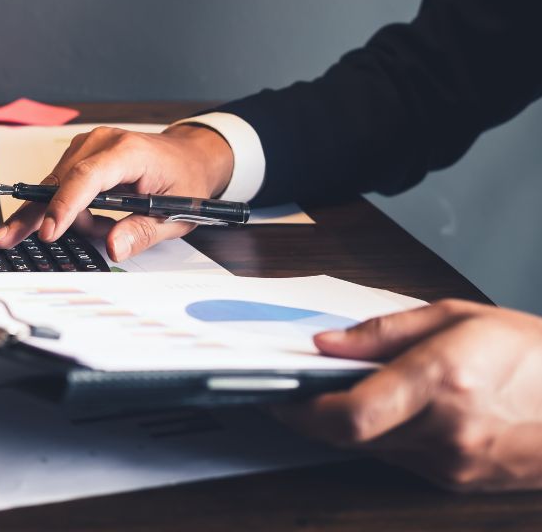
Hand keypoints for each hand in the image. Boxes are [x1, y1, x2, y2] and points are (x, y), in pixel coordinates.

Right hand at [0, 124, 234, 260]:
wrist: (188, 156)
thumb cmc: (183, 179)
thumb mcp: (176, 215)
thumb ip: (142, 232)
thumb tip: (114, 247)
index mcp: (129, 152)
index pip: (87, 177)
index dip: (64, 206)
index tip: (49, 232)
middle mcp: (102, 142)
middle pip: (57, 182)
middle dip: (39, 216)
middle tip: (6, 239)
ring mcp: (87, 145)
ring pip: (55, 187)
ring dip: (70, 217)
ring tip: (102, 228)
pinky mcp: (79, 154)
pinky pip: (61, 186)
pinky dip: (70, 208)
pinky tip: (93, 217)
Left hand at [275, 299, 541, 490]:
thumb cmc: (535, 354)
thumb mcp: (457, 317)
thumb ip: (383, 333)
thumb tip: (328, 344)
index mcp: (441, 381)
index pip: (350, 413)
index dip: (304, 411)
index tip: (281, 397)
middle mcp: (445, 430)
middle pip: (350, 437)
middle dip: (316, 416)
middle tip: (300, 392)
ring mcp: (453, 463)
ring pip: (370, 450)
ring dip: (350, 426)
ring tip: (356, 390)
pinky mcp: (458, 481)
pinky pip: (399, 460)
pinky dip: (384, 436)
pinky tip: (397, 411)